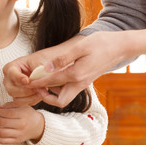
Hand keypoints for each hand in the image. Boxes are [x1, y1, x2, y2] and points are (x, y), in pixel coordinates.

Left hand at [0, 101, 45, 143]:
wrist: (38, 126)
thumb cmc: (28, 114)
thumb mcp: (22, 106)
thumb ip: (10, 105)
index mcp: (23, 115)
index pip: (6, 113)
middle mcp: (21, 125)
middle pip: (2, 123)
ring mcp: (19, 134)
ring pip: (1, 133)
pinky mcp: (17, 141)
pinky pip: (4, 141)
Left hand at [3, 33, 128, 107]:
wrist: (121, 47)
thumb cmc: (101, 43)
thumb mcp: (81, 47)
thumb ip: (63, 58)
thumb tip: (46, 68)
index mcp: (77, 74)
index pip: (51, 82)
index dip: (36, 83)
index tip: (25, 82)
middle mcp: (80, 83)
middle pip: (59, 101)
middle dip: (44, 97)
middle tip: (34, 86)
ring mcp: (83, 84)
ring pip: (64, 98)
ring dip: (51, 94)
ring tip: (39, 83)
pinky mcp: (85, 81)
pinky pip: (68, 91)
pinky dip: (59, 89)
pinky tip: (52, 77)